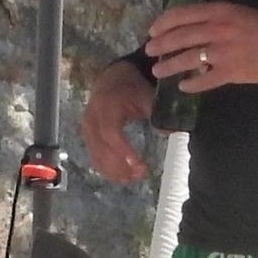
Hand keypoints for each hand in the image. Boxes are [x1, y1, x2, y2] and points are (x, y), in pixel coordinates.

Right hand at [80, 59, 153, 182]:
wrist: (112, 80)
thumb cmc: (131, 89)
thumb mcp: (145, 95)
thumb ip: (157, 112)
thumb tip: (171, 131)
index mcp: (106, 106)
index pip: (111, 133)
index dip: (124, 151)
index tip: (140, 165)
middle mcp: (92, 119)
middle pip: (101, 148)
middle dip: (120, 166)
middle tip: (140, 174)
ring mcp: (87, 129)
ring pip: (96, 156)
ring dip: (114, 171)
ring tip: (133, 178)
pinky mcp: (87, 138)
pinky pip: (94, 157)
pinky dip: (107, 169)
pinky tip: (122, 176)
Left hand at [145, 2, 257, 91]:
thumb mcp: (236, 12)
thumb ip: (213, 18)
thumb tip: (188, 27)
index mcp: (219, 12)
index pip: (182, 14)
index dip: (164, 23)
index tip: (153, 30)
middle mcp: (217, 30)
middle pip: (181, 36)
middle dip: (161, 45)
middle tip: (149, 51)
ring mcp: (223, 52)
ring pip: (188, 58)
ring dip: (169, 65)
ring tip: (158, 71)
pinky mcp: (231, 72)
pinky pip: (205, 80)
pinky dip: (192, 84)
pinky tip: (183, 86)